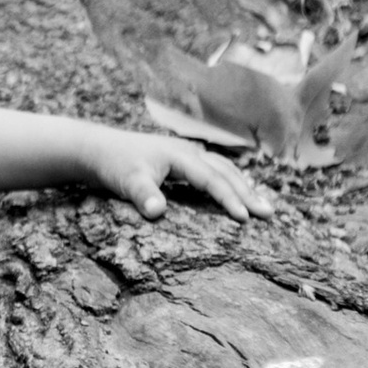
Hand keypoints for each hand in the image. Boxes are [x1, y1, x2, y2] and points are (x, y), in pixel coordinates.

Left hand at [93, 127, 272, 222]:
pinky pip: (214, 169)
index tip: (244, 218)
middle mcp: (189, 151)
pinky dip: (230, 180)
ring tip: (262, 204)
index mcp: (180, 155)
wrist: (99, 149)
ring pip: (223, 168)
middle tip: (268, 213)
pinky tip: (239, 190)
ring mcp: (187, 153)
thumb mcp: (126, 181)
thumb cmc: (114, 164)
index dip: (229, 198)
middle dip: (247, 192)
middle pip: (225, 171)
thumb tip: (157, 211)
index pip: (211, 179)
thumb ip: (142, 195)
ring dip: (243, 185)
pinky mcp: (183, 160)